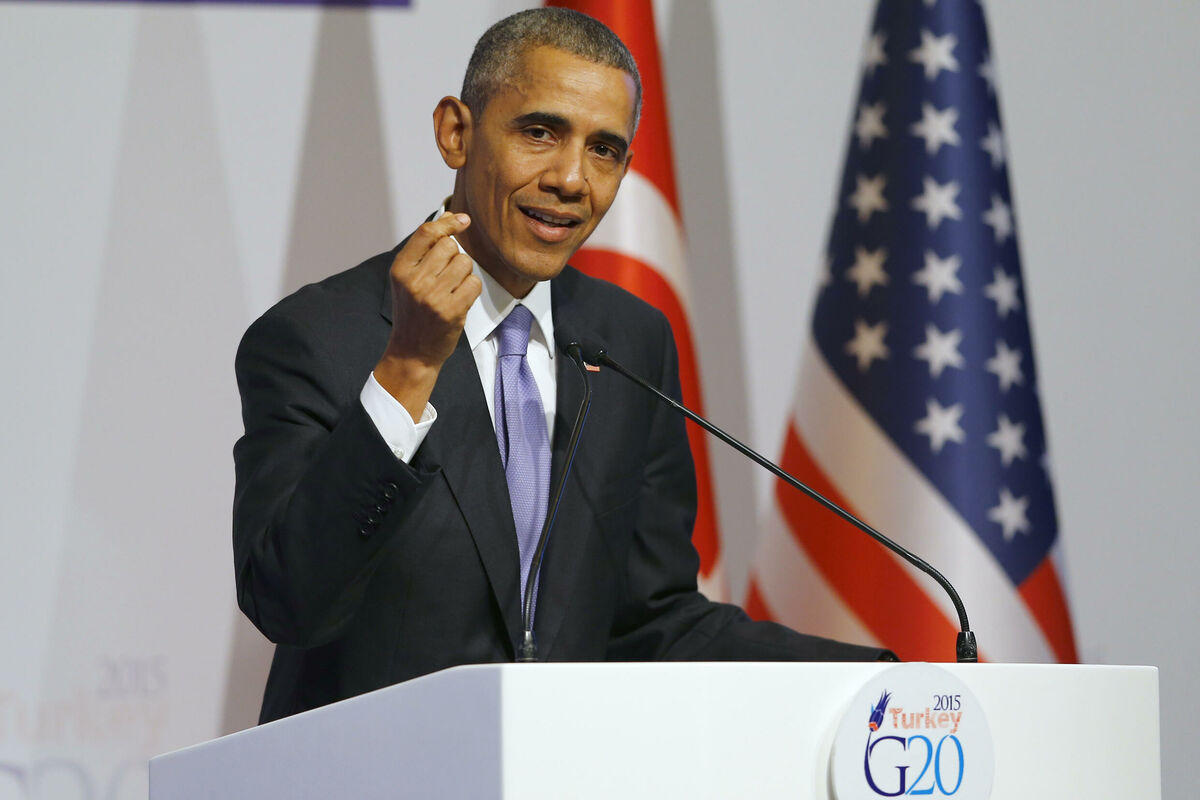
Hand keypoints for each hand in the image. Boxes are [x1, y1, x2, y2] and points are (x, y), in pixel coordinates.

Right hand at [374, 212, 481, 418]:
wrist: (412, 352)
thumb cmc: (413, 312)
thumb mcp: (407, 279)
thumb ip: (424, 249)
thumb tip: (448, 216)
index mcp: (400, 269)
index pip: (427, 232)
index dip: (448, 222)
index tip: (462, 219)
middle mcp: (414, 281)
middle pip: (450, 246)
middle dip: (455, 256)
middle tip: (447, 275)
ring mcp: (433, 296)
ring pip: (465, 262)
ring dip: (465, 273)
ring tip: (452, 289)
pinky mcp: (451, 311)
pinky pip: (474, 283)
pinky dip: (471, 289)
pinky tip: (460, 299)